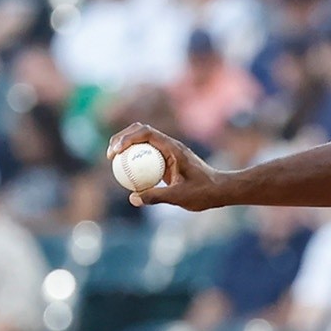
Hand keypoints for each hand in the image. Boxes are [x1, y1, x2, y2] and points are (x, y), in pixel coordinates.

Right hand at [107, 123, 227, 209]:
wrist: (220, 191)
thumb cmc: (204, 192)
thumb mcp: (180, 196)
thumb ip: (156, 196)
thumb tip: (132, 198)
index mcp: (173, 148)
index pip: (146, 133)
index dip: (127, 138)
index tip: (115, 152)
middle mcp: (169, 146)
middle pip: (140, 132)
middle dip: (121, 138)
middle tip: (109, 155)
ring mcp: (168, 152)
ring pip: (142, 142)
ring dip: (126, 146)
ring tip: (112, 160)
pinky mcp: (166, 161)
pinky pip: (146, 156)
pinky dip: (134, 160)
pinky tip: (125, 174)